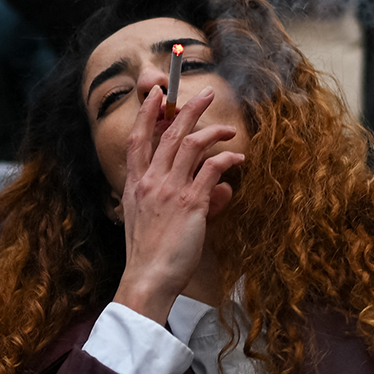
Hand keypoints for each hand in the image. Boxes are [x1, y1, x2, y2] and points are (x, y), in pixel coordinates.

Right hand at [111, 86, 243, 323]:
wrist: (147, 279)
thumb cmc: (150, 255)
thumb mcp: (154, 222)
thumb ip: (182, 200)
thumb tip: (219, 189)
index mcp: (135, 185)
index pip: (137, 141)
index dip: (146, 115)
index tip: (155, 96)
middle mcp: (150, 182)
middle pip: (169, 134)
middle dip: (188, 109)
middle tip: (205, 94)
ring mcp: (170, 189)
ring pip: (192, 144)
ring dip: (213, 130)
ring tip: (229, 128)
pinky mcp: (191, 202)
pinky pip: (213, 168)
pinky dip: (227, 159)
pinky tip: (238, 159)